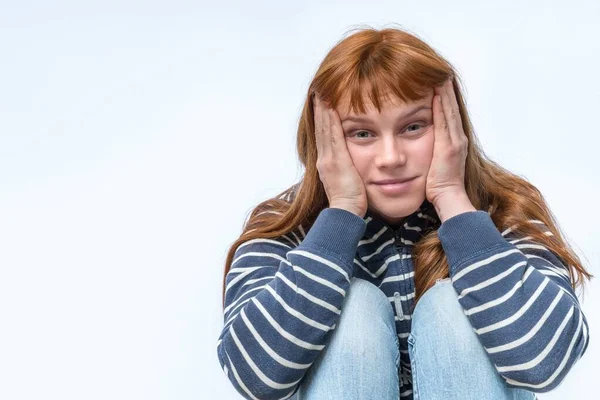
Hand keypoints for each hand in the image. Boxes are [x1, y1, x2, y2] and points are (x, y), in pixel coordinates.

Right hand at [313, 93, 367, 217]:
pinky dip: (329, 119)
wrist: (346, 213)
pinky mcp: (335, 160)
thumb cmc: (351, 201)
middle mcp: (324, 158)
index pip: (323, 135)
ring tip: (322, 92)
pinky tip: (330, 106)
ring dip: (323, 109)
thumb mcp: (348, 181)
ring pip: (324, 128)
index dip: (322, 118)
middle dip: (320, 109)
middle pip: (320, 128)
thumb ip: (348, 171)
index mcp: (327, 163)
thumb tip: (352, 166)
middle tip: (319, 91)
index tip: (322, 102)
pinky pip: (331, 134)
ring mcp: (328, 158)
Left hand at [425, 78, 468, 207]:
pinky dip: (442, 104)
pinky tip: (437, 91)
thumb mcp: (433, 164)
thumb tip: (417, 144)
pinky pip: (445, 119)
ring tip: (439, 74)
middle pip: (451, 108)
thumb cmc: (437, 186)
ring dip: (445, 92)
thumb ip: (430, 152)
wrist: (447, 198)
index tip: (437, 82)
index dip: (444, 98)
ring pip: (449, 110)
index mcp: (452, 142)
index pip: (448, 114)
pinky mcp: (449, 145)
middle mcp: (457, 138)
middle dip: (445, 90)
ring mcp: (455, 141)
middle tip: (440, 71)